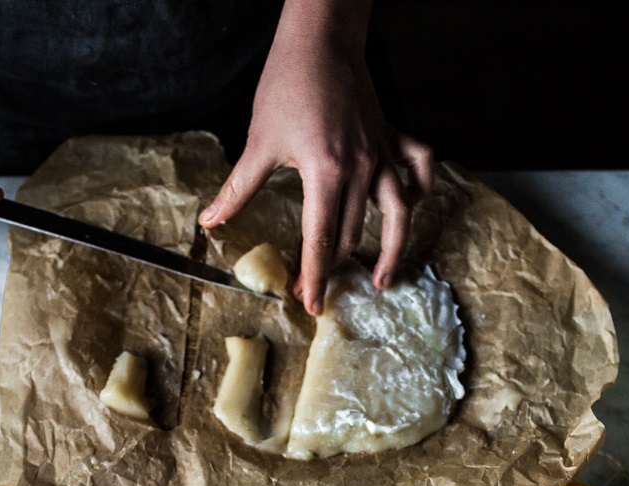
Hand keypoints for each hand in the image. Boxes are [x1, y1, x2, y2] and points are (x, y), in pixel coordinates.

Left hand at [198, 0, 433, 312]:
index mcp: (326, 173)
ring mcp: (381, 152)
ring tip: (381, 278)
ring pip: (397, 211)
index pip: (321, 238)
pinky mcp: (391, 135)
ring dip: (390, 248)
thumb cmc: (288, 84)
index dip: (314, 275)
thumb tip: (210, 220)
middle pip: (353, 232)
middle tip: (321, 290)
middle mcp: (361, 168)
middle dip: (336, 266)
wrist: (320, 40)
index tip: (309, 303)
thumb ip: (239, 188)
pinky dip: (418, 188)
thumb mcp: (259, 141)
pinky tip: (409, 206)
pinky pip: (418, 167)